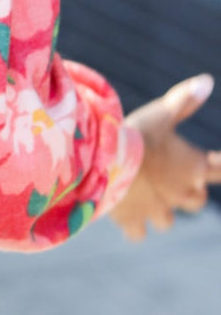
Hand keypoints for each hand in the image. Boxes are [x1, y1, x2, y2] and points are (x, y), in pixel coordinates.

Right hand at [110, 74, 220, 241]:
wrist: (104, 164)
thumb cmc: (136, 134)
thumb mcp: (161, 112)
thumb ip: (184, 100)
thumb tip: (207, 81)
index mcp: (194, 166)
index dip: (220, 166)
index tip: (213, 165)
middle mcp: (182, 193)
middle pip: (197, 201)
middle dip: (189, 193)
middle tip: (173, 179)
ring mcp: (158, 211)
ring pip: (168, 220)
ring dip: (162, 211)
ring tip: (147, 197)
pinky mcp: (133, 221)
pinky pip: (139, 233)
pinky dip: (134, 226)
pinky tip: (125, 215)